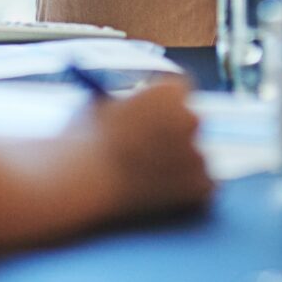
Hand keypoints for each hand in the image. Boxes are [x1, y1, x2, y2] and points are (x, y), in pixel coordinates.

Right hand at [79, 77, 213, 220]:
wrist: (80, 183)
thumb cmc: (83, 143)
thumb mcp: (102, 106)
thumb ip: (128, 104)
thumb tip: (136, 107)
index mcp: (170, 92)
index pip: (180, 89)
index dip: (164, 103)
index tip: (154, 115)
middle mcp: (191, 119)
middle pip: (190, 121)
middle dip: (174, 133)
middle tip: (152, 148)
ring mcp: (198, 154)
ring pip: (194, 156)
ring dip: (178, 163)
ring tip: (145, 175)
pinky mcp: (200, 187)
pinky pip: (200, 185)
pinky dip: (185, 191)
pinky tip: (156, 192)